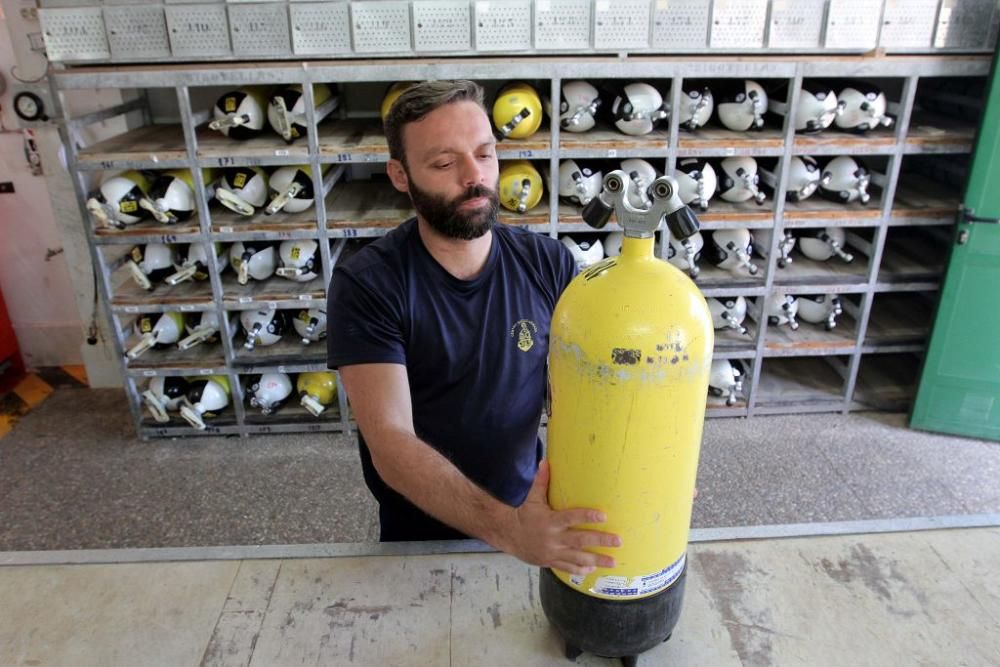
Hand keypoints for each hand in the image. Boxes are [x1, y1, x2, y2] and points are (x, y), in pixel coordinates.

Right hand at [501, 460, 621, 575]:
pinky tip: (593, 569)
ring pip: (577, 558)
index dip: (587, 517)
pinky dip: (581, 569)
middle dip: (600, 541)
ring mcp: (552, 552)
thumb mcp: (532, 498)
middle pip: (580, 540)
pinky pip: (568, 568)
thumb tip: (546, 462)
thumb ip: (541, 482)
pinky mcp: (550, 562)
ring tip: (613, 562)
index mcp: (550, 521)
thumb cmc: (524, 514)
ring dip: (596, 560)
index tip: (604, 516)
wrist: (509, 535)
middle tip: (618, 541)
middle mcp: (553, 538)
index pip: (571, 518)